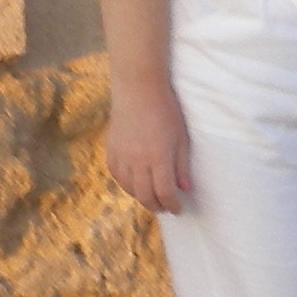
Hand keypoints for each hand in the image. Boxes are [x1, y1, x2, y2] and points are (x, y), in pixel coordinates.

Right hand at [106, 84, 193, 213]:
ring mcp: (122, 156)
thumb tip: (185, 188)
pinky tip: (133, 184)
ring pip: (129, 188)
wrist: (138, 88)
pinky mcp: (111, 149)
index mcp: (158, 158)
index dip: (172, 205)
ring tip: (151, 198)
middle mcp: (138, 161)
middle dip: (157, 206)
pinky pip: (116, 175)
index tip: (178, 209)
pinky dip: (125, 185)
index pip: (165, 192)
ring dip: (141, 197)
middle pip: (145, 196)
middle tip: (165, 208)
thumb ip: (182, 165)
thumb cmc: (165, 109)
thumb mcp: (181, 137)